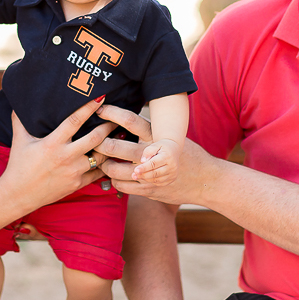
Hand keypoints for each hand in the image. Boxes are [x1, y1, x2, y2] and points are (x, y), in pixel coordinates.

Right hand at [0, 98, 111, 209]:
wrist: (18, 195)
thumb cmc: (19, 165)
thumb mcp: (19, 140)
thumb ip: (20, 120)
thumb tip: (20, 102)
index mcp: (52, 143)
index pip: (74, 121)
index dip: (89, 107)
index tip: (100, 97)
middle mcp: (66, 157)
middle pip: (95, 138)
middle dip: (108, 126)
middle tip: (117, 117)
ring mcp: (74, 172)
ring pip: (101, 156)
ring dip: (111, 145)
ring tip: (119, 136)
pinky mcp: (78, 184)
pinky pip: (98, 173)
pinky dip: (106, 164)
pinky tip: (112, 157)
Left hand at [95, 104, 214, 206]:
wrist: (206, 179)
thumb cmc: (186, 154)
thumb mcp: (172, 137)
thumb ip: (151, 132)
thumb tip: (126, 121)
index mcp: (157, 135)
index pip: (131, 120)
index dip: (113, 113)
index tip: (100, 109)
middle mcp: (152, 153)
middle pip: (116, 146)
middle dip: (100, 144)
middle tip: (92, 141)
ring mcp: (150, 174)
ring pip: (114, 169)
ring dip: (104, 165)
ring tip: (101, 160)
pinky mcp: (149, 189)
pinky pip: (121, 185)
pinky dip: (114, 180)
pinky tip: (114, 175)